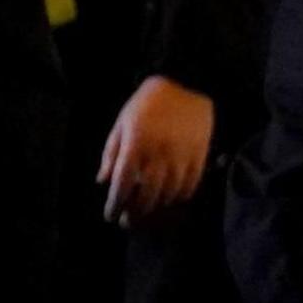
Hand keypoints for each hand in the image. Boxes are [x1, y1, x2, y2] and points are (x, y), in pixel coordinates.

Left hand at [97, 75, 216, 224]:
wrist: (186, 81)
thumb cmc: (147, 103)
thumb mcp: (122, 123)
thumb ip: (111, 153)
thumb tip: (103, 181)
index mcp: (136, 145)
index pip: (123, 185)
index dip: (115, 204)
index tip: (111, 215)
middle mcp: (159, 154)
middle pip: (146, 196)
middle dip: (135, 214)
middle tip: (128, 221)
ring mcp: (181, 156)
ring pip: (168, 195)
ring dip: (156, 209)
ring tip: (147, 213)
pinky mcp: (199, 155)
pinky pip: (190, 185)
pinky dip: (179, 198)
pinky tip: (171, 201)